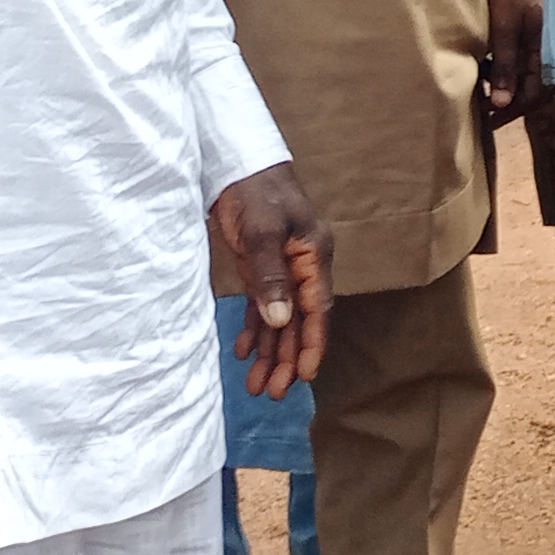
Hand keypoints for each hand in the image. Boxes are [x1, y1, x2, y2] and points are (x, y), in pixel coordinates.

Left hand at [207, 163, 332, 399]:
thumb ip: (270, 276)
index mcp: (314, 256)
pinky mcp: (261, 265)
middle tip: (273, 394)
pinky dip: (256, 329)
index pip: (318, 309)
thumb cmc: (256, 190)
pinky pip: (263, 305)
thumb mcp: (263, 231)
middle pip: (299, 321)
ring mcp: (282, 267)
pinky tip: (245, 352)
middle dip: (288, 358)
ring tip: (257, 385)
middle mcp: (303, 266)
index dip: (312, 344)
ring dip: (271, 351)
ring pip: (280, 318)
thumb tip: (280, 321)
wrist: (236, 161)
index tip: (305, 378)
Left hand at [478, 0, 542, 126]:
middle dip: (508, 105)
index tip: (486, 119)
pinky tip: (490, 71)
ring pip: (530, 81)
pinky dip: (509, 74)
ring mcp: (547, 48)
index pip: (534, 96)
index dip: (510, 111)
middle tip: (481, 112)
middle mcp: (551, 55)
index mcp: (547, 54)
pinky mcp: (539, 42)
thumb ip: (505, 65)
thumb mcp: (505, 27)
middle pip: (534, 93)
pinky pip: (528, 67)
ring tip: (481, 91)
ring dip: (507, 90)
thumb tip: (502, 103)